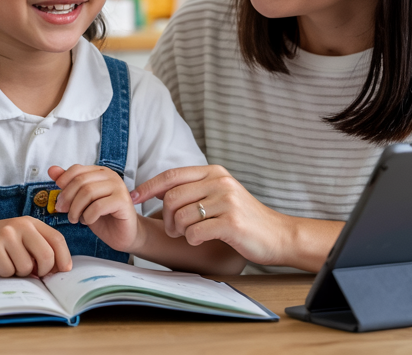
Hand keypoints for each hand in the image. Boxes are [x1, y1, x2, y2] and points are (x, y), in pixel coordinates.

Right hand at [0, 217, 72, 276]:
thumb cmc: (0, 244)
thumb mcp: (22, 239)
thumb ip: (40, 248)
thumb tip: (60, 269)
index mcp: (31, 222)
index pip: (57, 239)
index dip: (64, 257)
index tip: (64, 270)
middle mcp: (20, 225)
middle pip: (46, 255)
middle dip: (43, 271)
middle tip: (35, 273)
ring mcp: (6, 235)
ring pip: (27, 267)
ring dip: (20, 273)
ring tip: (10, 263)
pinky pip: (9, 271)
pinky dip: (5, 273)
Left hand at [49, 165, 140, 251]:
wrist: (123, 235)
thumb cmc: (102, 217)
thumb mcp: (81, 201)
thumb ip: (68, 185)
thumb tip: (52, 170)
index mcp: (100, 172)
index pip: (76, 169)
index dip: (63, 183)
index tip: (59, 199)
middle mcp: (111, 176)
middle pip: (80, 181)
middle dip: (67, 198)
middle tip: (63, 211)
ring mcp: (118, 187)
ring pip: (88, 192)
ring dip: (76, 209)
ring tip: (75, 219)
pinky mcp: (123, 201)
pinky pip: (98, 206)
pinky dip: (88, 216)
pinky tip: (88, 221)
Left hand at [130, 165, 285, 265]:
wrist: (278, 236)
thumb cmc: (244, 218)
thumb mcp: (220, 194)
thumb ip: (194, 188)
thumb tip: (158, 190)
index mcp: (214, 172)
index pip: (171, 175)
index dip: (148, 187)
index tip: (133, 198)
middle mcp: (220, 182)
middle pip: (172, 198)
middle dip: (167, 218)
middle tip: (174, 230)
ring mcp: (227, 201)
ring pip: (182, 216)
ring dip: (180, 231)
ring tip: (190, 235)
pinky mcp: (232, 222)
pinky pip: (195, 232)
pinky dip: (193, 240)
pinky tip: (202, 240)